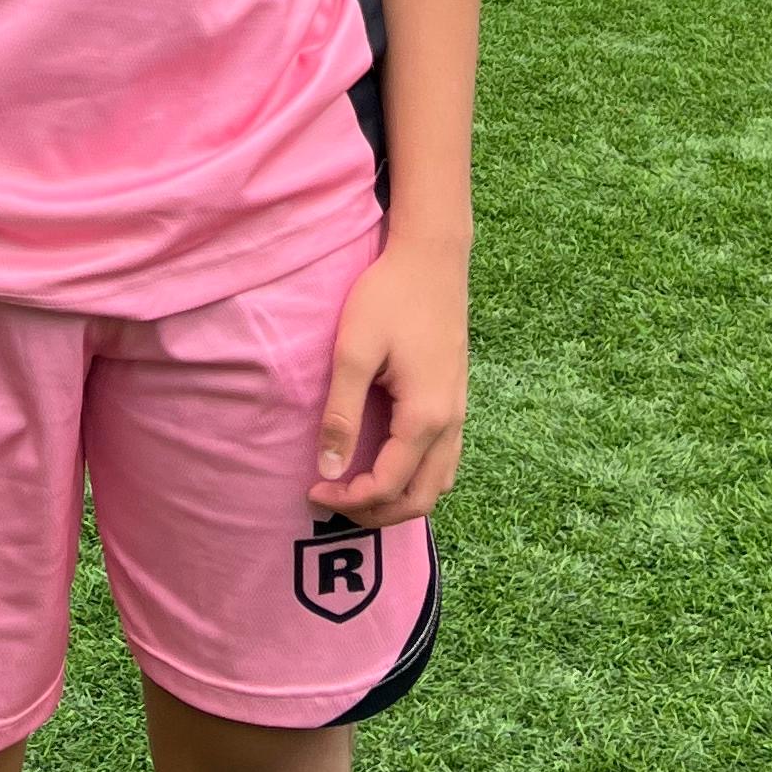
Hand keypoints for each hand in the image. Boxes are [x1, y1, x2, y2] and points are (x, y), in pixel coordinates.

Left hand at [313, 235, 469, 526]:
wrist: (432, 258)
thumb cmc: (389, 297)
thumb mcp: (354, 351)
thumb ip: (341, 414)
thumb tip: (329, 470)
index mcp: (425, 416)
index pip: (388, 485)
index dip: (349, 499)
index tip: (312, 490)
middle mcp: (450, 423)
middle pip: (420, 499)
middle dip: (376, 513)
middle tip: (333, 501)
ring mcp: (459, 413)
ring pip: (437, 485)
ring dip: (398, 500)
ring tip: (356, 490)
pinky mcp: (456, 401)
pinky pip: (443, 462)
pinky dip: (415, 479)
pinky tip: (385, 464)